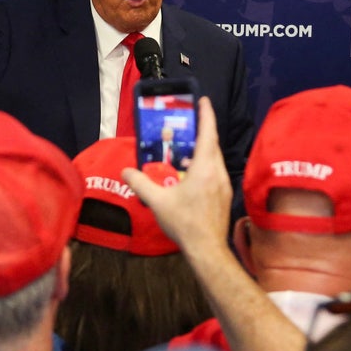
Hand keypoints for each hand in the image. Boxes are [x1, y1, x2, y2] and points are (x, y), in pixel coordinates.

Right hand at [122, 97, 229, 257]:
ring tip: (185, 149)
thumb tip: (126, 171)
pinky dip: (205, 165)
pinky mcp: (224, 195)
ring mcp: (224, 184)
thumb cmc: (185, 223)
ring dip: (202, 150)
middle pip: (212, 144)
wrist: (207, 249)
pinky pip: (215, 171)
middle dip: (202, 131)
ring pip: (214, 158)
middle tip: (188, 122)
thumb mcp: (158, 202)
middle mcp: (218, 172)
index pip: (207, 133)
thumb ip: (140, 183)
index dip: (206, 115)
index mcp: (204, 168)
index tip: (204, 100)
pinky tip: (191, 174)